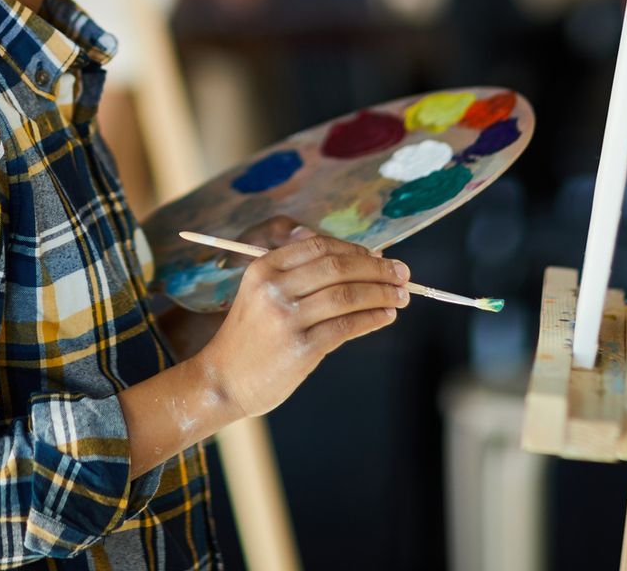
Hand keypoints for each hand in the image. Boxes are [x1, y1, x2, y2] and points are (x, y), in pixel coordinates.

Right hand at [190, 234, 405, 417]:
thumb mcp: (261, 293)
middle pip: (338, 267)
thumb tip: (359, 258)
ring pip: (347, 295)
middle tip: (403, 274)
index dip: (355, 249)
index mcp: (264, 268)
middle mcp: (274, 288)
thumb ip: (299, 273)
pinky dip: (372, 318)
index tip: (379, 257)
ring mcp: (287, 319)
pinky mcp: (300, 349)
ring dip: (381, 293)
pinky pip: (347, 327)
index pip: (320, 247)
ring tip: (401, 296)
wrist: (223, 379)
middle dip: (377, 269)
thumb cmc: (250, 336)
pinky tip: (386, 316)